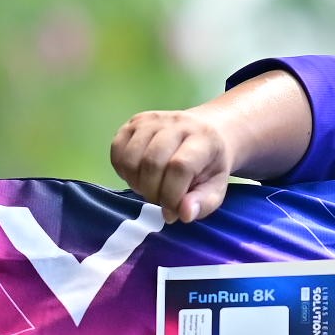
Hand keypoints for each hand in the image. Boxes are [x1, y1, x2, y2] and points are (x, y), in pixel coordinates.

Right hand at [110, 105, 238, 222]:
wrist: (209, 129)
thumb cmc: (211, 163)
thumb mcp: (217, 187)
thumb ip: (203, 203)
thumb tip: (183, 214)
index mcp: (203, 138)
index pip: (179, 167)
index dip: (171, 196)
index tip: (172, 213)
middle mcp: (177, 123)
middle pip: (152, 163)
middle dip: (152, 193)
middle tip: (160, 201)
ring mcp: (153, 119)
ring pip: (131, 158)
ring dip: (136, 183)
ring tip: (150, 188)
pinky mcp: (135, 121)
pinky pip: (117, 150)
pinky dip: (123, 171)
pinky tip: (138, 176)